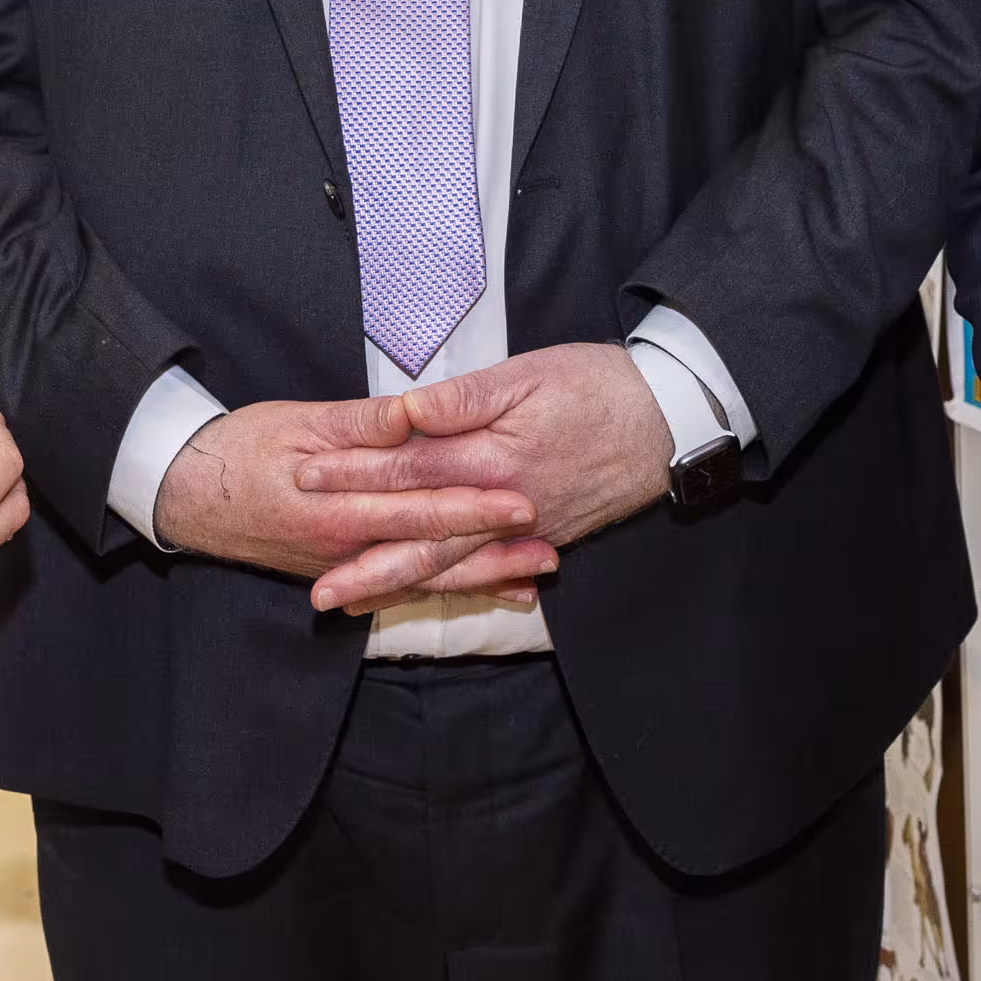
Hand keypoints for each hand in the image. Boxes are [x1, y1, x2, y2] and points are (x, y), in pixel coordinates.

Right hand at [152, 394, 544, 616]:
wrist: (188, 493)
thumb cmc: (244, 447)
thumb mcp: (299, 421)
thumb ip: (361, 422)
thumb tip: (410, 416)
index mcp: (338, 506)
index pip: (418, 508)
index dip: (471, 506)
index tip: (521, 500)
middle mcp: (345, 547)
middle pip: (430, 555)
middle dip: (491, 555)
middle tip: (548, 553)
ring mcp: (343, 566)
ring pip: (422, 578)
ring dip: (479, 580)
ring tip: (533, 582)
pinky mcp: (341, 571)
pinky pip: (401, 586)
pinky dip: (445, 589)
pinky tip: (486, 592)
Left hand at [294, 342, 675, 609]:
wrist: (673, 419)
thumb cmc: (600, 386)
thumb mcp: (531, 373)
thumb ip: (465, 398)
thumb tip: (405, 412)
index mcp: (494, 459)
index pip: (409, 471)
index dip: (354, 475)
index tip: (306, 479)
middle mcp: (506, 506)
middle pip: (424, 540)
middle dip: (367, 564)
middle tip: (319, 592)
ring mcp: (529, 530)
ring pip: (454, 565)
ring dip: (403, 587)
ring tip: (357, 607)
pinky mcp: (549, 537)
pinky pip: (491, 571)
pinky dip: (456, 588)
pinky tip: (428, 596)